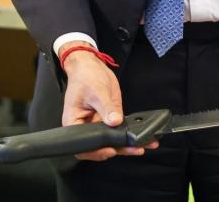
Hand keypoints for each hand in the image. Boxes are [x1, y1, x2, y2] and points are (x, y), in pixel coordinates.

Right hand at [60, 45, 156, 160]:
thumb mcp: (97, 91)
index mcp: (74, 123)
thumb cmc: (85, 76)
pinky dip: (131, 135)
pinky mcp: (110, 120)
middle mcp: (86, 127)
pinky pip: (120, 131)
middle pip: (101, 146)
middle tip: (133, 148)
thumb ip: (107, 108)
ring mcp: (99, 124)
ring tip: (143, 144)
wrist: (90, 66)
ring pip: (113, 141)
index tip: (111, 150)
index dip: (97, 151)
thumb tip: (115, 122)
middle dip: (118, 149)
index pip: (84, 146)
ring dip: (128, 145)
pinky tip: (144, 137)